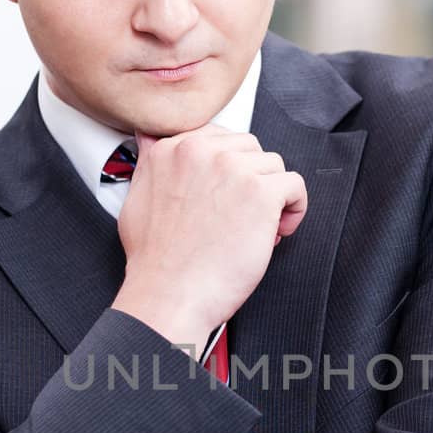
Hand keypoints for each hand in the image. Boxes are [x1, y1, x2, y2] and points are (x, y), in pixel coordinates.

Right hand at [111, 122, 306, 353]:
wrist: (169, 295)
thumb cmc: (156, 260)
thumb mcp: (137, 199)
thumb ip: (151, 163)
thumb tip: (152, 141)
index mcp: (173, 149)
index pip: (220, 137)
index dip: (230, 168)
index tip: (229, 193)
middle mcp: (202, 151)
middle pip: (249, 148)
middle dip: (252, 179)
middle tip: (244, 214)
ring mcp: (233, 169)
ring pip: (274, 166)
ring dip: (272, 195)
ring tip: (259, 226)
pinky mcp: (261, 193)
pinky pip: (295, 186)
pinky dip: (293, 209)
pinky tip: (277, 230)